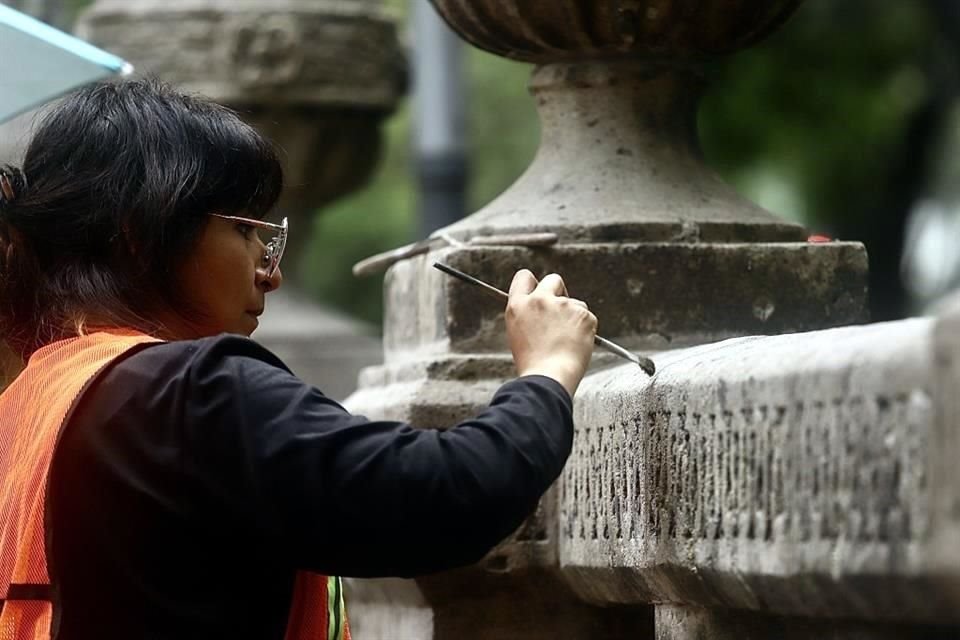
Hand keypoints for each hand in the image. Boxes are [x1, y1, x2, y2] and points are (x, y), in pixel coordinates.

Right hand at [505, 269, 597, 396]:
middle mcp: (539, 300)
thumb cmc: (533, 363)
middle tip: (561, 313)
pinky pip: (587, 317)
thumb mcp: (518, 333)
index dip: (533, 284)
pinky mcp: (583, 314)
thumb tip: (541, 309)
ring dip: (573, 316)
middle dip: (559, 292)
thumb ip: (528, 314)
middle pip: (553, 280)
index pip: (524, 277)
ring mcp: (562, 305)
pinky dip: (586, 329)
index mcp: (518, 305)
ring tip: (566, 342)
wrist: (549, 378)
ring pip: (575, 302)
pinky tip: (576, 344)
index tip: (540, 291)